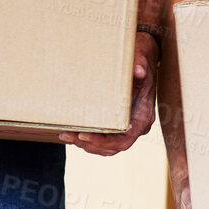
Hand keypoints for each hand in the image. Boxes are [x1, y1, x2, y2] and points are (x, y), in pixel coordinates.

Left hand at [61, 34, 157, 155]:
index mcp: (143, 116)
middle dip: (89, 144)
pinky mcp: (117, 125)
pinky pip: (103, 139)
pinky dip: (88, 138)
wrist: (141, 61)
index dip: (104, 142)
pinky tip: (71, 131)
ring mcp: (127, 127)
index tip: (85, 137)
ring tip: (65, 134)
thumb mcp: (141, 60)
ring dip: (85, 144)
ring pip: (106, 147)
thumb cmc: (140, 61)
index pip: (125, 140)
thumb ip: (140, 65)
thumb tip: (139, 70)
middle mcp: (136, 126)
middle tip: (68, 135)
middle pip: (113, 147)